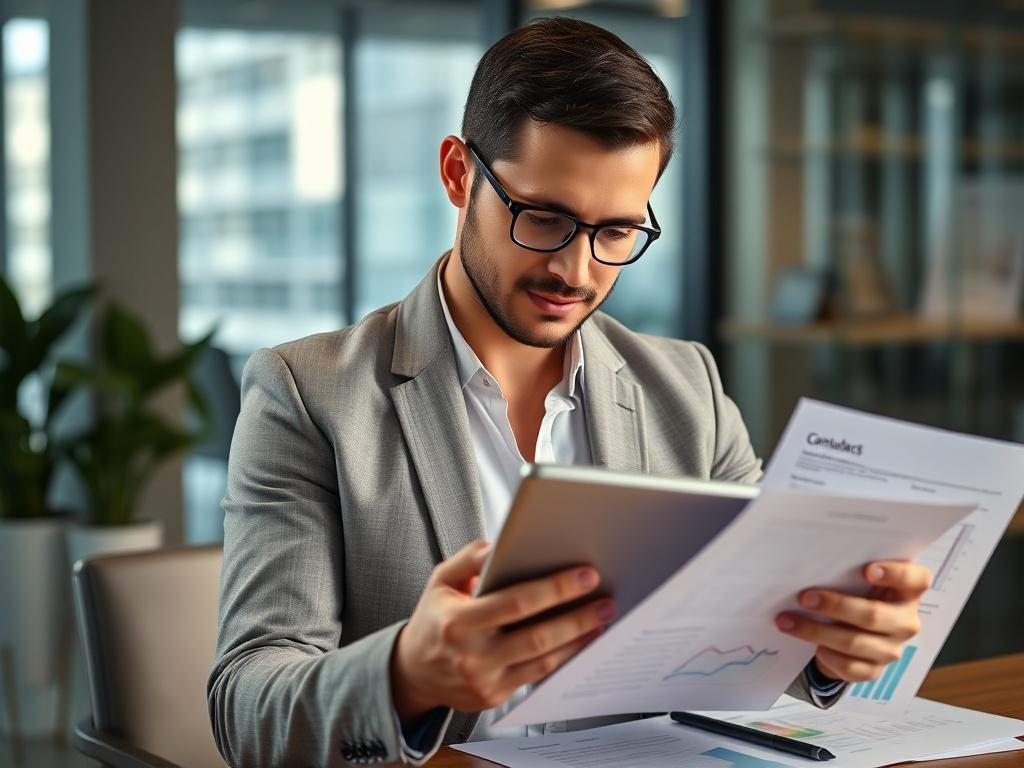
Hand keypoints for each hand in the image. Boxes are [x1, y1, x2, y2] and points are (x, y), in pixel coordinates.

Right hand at [389, 540, 614, 724]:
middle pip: (537, 636)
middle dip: (577, 617)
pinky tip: (581, 642)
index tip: (585, 575)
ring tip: (602, 619)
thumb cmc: (433, 619)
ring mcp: (484, 681)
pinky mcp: (494, 697)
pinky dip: (563, 659)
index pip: (515, 602)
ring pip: (543, 661)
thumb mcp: (440, 580)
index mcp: (458, 621)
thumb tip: (499, 545)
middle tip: (606, 600)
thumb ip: (468, 559)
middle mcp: (472, 654)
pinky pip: (537, 677)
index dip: (554, 588)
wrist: (412, 672)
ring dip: (578, 640)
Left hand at [775, 561, 931, 681]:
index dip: (895, 574)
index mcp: (907, 592)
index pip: (916, 580)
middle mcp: (905, 621)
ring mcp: (892, 648)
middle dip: (835, 606)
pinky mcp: (875, 670)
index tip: (867, 570)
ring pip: (854, 643)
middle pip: (874, 615)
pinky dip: (827, 656)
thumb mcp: (857, 579)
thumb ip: (849, 570)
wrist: (851, 629)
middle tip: (804, 598)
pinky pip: (850, 667)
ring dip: (816, 631)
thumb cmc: (856, 593)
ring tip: (787, 621)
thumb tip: (813, 560)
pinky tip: (812, 647)